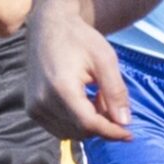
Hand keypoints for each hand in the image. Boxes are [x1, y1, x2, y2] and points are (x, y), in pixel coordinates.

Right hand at [25, 2, 130, 141]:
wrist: (48, 28)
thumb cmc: (79, 40)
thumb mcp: (105, 60)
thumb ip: (116, 92)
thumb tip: (124, 123)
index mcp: (60, 88)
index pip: (89, 124)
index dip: (112, 132)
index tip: (130, 135)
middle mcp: (42, 100)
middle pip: (82, 130)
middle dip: (102, 123)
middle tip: (108, 99)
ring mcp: (34, 107)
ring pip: (72, 132)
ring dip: (90, 123)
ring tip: (94, 97)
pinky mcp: (33, 109)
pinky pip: (61, 129)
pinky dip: (76, 122)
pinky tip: (82, 101)